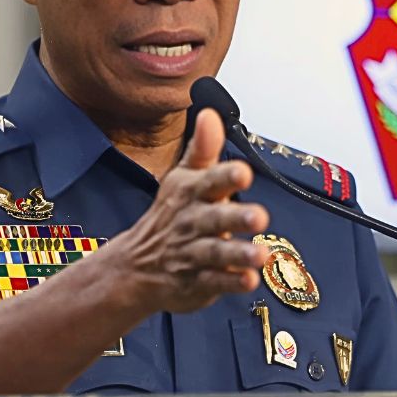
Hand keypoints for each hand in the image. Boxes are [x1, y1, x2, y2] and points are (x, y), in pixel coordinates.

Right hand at [110, 108, 269, 312]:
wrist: (136, 266)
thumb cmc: (170, 216)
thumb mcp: (183, 178)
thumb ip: (203, 148)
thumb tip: (210, 113)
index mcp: (191, 193)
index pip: (209, 181)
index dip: (225, 175)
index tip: (243, 171)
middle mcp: (192, 223)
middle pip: (214, 219)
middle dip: (236, 217)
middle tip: (259, 216)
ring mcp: (193, 254)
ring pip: (217, 253)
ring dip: (239, 254)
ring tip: (259, 255)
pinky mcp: (197, 282)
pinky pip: (215, 282)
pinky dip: (231, 282)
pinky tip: (249, 280)